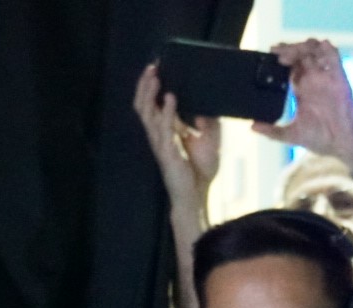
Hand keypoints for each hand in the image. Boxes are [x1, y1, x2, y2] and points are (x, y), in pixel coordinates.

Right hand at [132, 63, 220, 207]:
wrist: (198, 195)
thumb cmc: (199, 170)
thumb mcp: (209, 140)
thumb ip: (208, 123)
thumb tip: (208, 105)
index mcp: (165, 130)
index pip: (152, 103)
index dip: (151, 87)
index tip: (157, 68)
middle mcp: (158, 134)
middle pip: (143, 104)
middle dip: (145, 85)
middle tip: (151, 67)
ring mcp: (161, 142)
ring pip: (148, 112)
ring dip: (151, 93)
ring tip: (156, 76)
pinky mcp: (168, 151)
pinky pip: (164, 127)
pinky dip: (167, 111)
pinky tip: (172, 97)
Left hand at [250, 40, 352, 173]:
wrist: (344, 146)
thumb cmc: (321, 140)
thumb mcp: (292, 136)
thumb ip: (272, 132)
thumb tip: (252, 127)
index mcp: (302, 89)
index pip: (290, 65)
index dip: (281, 56)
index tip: (271, 55)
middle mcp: (314, 81)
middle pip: (301, 54)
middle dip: (290, 49)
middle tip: (278, 54)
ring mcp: (326, 79)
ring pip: (316, 51)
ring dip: (304, 46)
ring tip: (291, 53)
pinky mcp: (339, 80)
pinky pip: (334, 58)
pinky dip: (327, 49)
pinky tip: (319, 48)